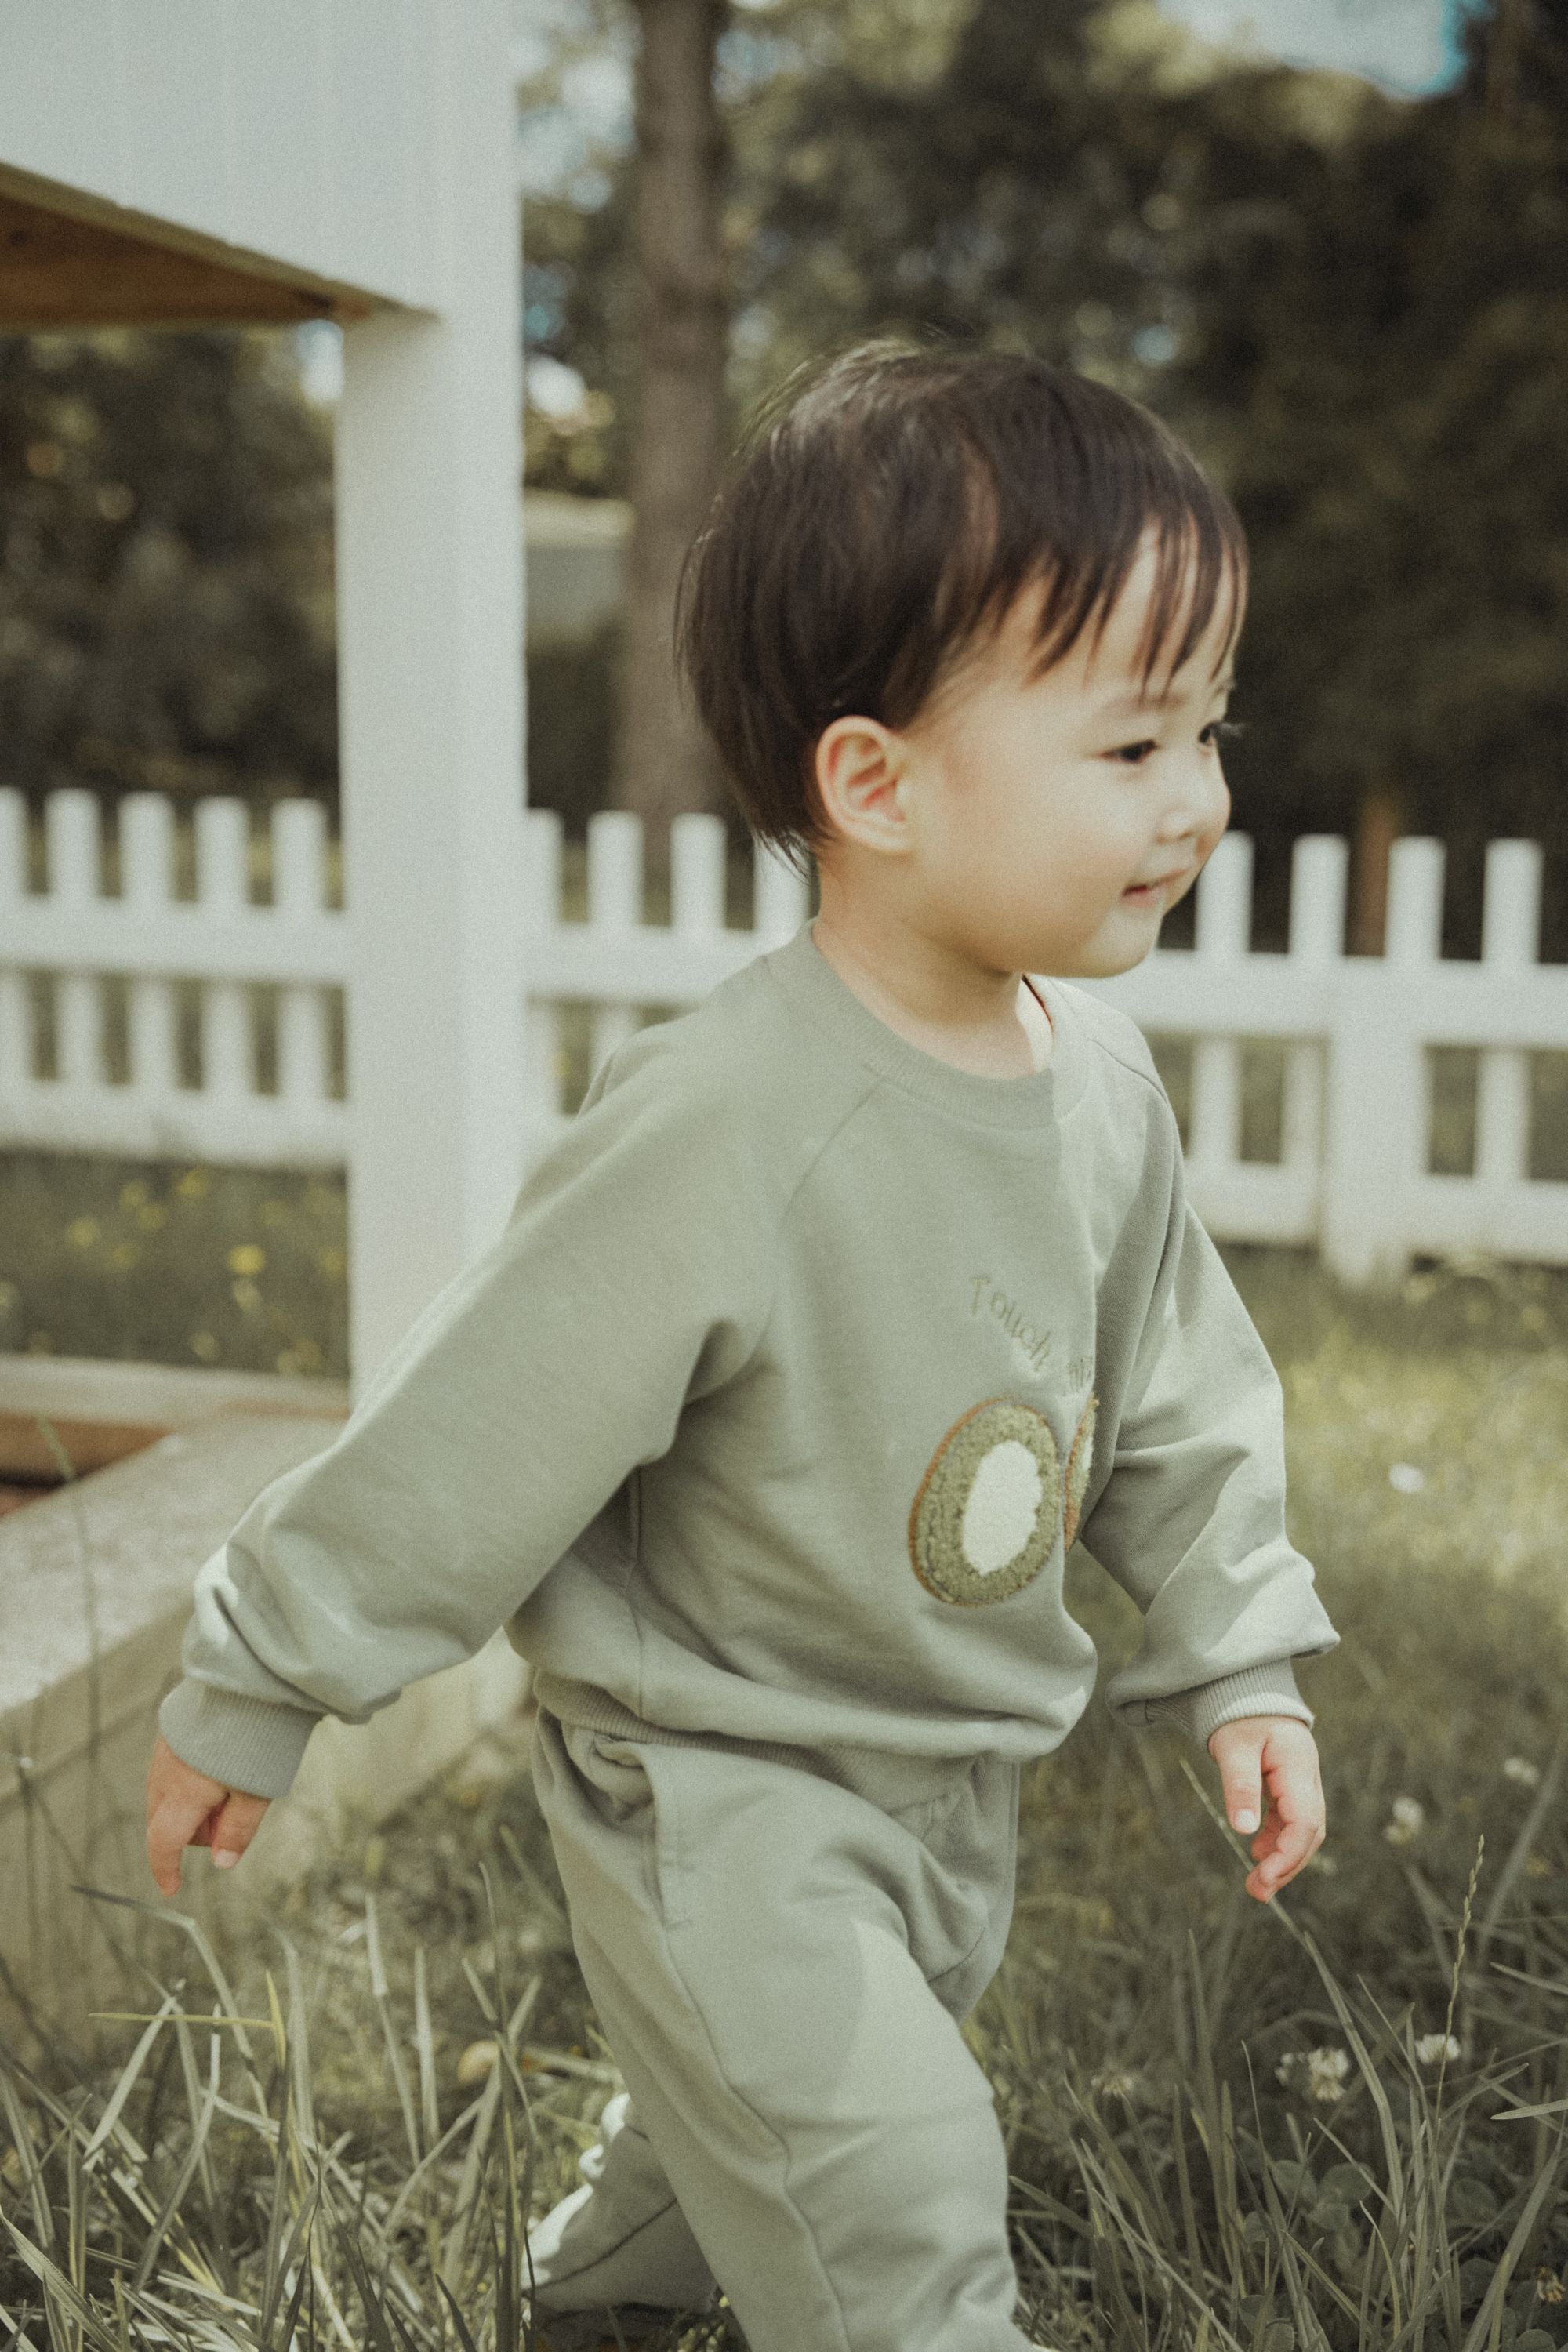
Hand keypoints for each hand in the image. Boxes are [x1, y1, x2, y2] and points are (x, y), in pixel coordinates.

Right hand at [145, 1733, 271, 1896]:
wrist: (253, 1679)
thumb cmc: (258, 1736)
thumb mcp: (257, 1792)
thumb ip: (237, 1830)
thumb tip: (222, 1862)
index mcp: (184, 1792)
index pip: (163, 1842)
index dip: (165, 1869)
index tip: (171, 1888)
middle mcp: (166, 1771)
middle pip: (163, 1820)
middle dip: (190, 1833)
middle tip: (228, 1822)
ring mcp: (166, 1749)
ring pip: (166, 1795)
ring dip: (190, 1807)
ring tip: (231, 1791)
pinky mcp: (173, 1731)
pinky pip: (171, 1769)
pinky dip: (188, 1782)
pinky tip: (220, 1769)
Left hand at [1207, 1715, 1323, 1901]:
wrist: (1249, 1692)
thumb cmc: (1240, 1715)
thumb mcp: (1233, 1747)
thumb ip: (1240, 1785)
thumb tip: (1243, 1831)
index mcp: (1299, 1767)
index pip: (1305, 1821)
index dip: (1288, 1854)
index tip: (1264, 1876)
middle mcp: (1308, 1779)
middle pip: (1309, 1833)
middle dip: (1287, 1866)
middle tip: (1257, 1891)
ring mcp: (1303, 1785)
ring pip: (1302, 1831)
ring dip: (1284, 1859)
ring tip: (1257, 1884)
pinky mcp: (1291, 1789)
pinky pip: (1291, 1822)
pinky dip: (1277, 1842)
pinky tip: (1258, 1854)